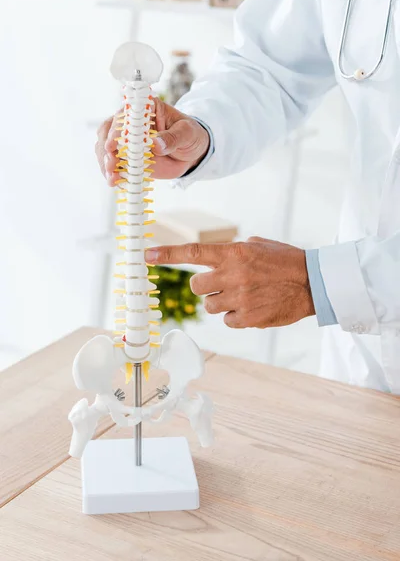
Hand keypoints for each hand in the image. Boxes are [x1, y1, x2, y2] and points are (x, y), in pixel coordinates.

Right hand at [95, 98, 209, 185]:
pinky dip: (112, 174)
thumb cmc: (190, 135)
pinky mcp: (128, 158)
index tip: (112, 144)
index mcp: (144, 109)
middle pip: (108, 131)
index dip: (116, 129)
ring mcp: (126, 141)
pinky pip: (115, 165)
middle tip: (111, 164)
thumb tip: (155, 144)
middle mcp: (130, 123)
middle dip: (106, 149)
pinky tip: (114, 182)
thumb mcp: (187, 133)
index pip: (124, 115)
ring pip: (106, 149)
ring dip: (106, 163)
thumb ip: (172, 137)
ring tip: (112, 177)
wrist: (191, 153)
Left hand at [145, 237, 314, 327]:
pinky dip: (235, 316)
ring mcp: (240, 298)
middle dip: (206, 286)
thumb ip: (233, 251)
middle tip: (224, 283)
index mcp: (234, 253)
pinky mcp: (247, 318)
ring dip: (221, 302)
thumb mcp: (258, 245)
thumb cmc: (285, 261)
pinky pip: (226, 320)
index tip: (146, 254)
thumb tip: (214, 259)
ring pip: (209, 305)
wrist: (312, 283)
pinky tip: (252, 307)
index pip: (193, 252)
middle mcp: (233, 275)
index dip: (167, 254)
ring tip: (244, 295)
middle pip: (196, 286)